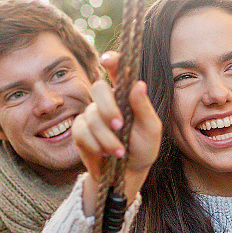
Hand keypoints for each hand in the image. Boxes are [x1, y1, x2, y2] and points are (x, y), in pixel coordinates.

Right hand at [73, 50, 162, 210]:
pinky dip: (95, 144)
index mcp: (126, 94)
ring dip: (106, 136)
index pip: (117, 70)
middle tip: (119, 125)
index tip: (108, 59)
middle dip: (107, 107)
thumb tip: (139, 84)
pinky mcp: (80, 131)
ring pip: (91, 115)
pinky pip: (81, 132)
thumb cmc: (143, 148)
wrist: (127, 173)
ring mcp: (92, 114)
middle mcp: (107, 100)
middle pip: (98, 88)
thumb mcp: (151, 129)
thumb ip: (144, 108)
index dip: (112, 61)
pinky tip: (106, 153)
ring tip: (120, 151)